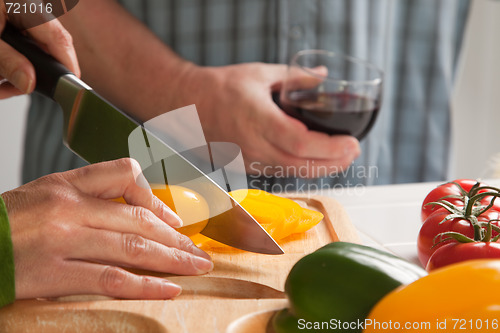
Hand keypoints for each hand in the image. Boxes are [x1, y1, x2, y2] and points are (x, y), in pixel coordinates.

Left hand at [0, 3, 79, 98]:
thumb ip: (7, 62)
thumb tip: (30, 83)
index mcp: (25, 5)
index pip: (59, 40)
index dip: (68, 66)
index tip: (71, 89)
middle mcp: (26, 7)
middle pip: (45, 47)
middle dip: (30, 72)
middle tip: (10, 90)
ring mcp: (16, 14)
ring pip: (29, 49)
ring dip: (14, 69)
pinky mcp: (6, 20)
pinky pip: (15, 44)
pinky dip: (6, 60)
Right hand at [1, 158, 212, 299]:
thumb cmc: (6, 223)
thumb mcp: (45, 194)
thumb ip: (88, 196)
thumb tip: (136, 210)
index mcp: (67, 184)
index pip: (124, 174)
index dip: (156, 198)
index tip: (173, 220)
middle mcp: (69, 208)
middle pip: (139, 220)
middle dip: (176, 239)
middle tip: (198, 251)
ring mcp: (64, 241)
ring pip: (133, 247)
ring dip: (172, 260)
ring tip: (196, 268)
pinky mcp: (54, 275)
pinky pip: (111, 279)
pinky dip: (145, 285)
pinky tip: (168, 290)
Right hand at [177, 62, 360, 177]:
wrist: (187, 106)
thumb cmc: (219, 88)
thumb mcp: (260, 74)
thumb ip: (296, 77)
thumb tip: (323, 77)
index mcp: (257, 118)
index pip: (300, 143)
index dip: (330, 148)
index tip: (352, 143)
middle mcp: (252, 144)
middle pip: (301, 165)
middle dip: (334, 162)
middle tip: (353, 152)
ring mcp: (248, 159)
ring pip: (291, 173)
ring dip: (321, 168)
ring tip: (341, 158)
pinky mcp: (245, 166)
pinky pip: (279, 172)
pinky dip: (301, 168)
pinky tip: (315, 161)